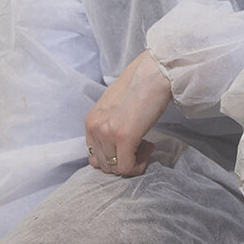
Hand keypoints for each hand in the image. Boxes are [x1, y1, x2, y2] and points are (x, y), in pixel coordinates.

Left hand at [85, 51, 171, 175]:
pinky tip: (148, 146)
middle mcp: (94, 128)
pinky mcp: (124, 137)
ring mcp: (107, 133)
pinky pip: (127, 167)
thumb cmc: (138, 87)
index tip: (128, 146)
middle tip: (140, 146)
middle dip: (123, 161)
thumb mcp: (113, 108)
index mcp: (90, 121)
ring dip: (133, 162)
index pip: (94, 155)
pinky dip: (139, 164)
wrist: (153, 74)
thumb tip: (113, 148)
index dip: (113, 156)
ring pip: (116, 168)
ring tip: (145, 144)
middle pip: (104, 165)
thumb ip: (108, 126)